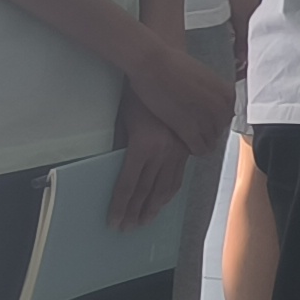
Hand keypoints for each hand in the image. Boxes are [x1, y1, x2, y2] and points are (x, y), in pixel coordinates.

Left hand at [106, 90, 192, 225]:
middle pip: (147, 191)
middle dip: (135, 212)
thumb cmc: (137, 94)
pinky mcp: (186, 147)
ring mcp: (178, 151)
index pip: (128, 185)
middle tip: (127, 228)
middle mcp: (163, 152)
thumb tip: (115, 167)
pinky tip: (163, 200)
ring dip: (154, 207)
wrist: (162, 72)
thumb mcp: (123, 121)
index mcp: (144, 147)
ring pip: (166, 187)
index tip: (114, 221)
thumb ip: (121, 145)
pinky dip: (170, 191)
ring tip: (144, 221)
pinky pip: (179, 176)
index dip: (120, 206)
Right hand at [130, 40, 231, 155]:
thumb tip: (213, 109)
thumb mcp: (206, 78)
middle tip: (191, 128)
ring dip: (199, 140)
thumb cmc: (175, 66)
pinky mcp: (189, 129)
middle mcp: (222, 108)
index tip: (201, 120)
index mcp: (228, 95)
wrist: (154, 64)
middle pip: (219, 131)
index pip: (227, 118)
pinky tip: (185, 143)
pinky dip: (194, 149)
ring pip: (210, 142)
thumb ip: (214, 95)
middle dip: (206, 131)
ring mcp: (207, 120)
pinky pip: (200, 149)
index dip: (213, 120)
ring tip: (186, 135)